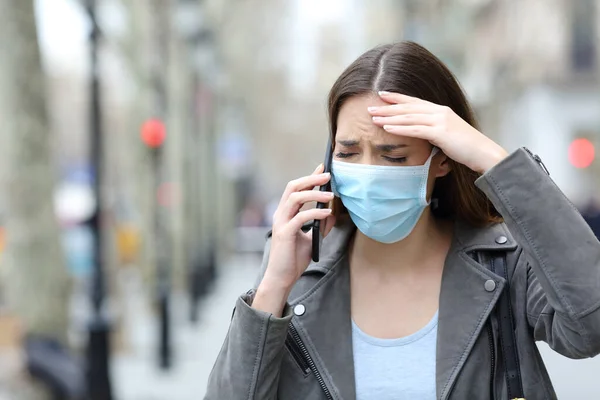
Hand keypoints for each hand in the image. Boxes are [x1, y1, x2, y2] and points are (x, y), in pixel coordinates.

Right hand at [254, 164, 335, 315]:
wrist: (282, 278)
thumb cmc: (293, 259)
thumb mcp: (311, 239)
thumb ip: (320, 225)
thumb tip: (331, 212)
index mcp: (285, 213)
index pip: (296, 189)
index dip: (309, 177)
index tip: (323, 168)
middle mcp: (281, 214)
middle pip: (293, 187)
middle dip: (311, 179)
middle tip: (328, 176)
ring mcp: (281, 223)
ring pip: (295, 198)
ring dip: (314, 193)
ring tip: (330, 195)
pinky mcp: (285, 233)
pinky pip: (300, 217)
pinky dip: (315, 212)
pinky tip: (326, 213)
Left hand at [369, 91, 507, 173]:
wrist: (485, 153)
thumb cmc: (468, 149)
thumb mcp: (448, 136)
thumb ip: (435, 133)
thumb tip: (423, 137)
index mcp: (441, 111)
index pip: (415, 102)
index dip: (398, 98)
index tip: (382, 95)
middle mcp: (440, 112)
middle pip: (408, 107)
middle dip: (388, 107)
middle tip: (370, 107)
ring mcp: (441, 121)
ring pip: (409, 117)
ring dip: (389, 117)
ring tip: (373, 118)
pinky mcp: (441, 132)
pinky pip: (415, 129)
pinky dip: (400, 128)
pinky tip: (387, 128)